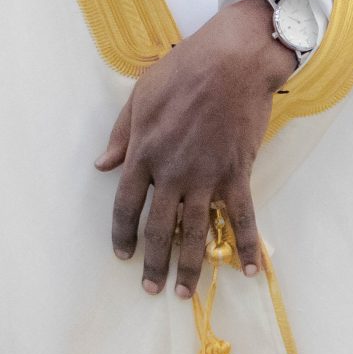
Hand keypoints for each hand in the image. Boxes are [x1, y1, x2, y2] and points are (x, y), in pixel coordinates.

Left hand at [96, 0, 295, 296]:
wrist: (233, 61)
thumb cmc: (183, 70)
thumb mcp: (140, 96)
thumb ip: (121, 134)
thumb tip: (102, 165)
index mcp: (144, 154)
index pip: (126, 206)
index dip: (123, 234)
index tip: (123, 255)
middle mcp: (173, 173)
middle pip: (159, 228)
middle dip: (154, 263)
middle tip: (151, 288)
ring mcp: (207, 176)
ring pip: (196, 232)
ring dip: (189, 266)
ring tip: (184, 292)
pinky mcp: (237, 173)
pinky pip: (243, 217)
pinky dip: (247, 245)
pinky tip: (250, 269)